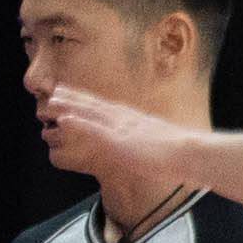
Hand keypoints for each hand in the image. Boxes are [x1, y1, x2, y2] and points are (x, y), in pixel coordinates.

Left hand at [40, 85, 202, 194]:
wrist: (190, 152)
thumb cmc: (181, 153)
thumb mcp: (161, 144)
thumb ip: (149, 143)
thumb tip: (147, 148)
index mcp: (136, 120)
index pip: (108, 107)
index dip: (90, 101)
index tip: (77, 94)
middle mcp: (127, 119)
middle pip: (95, 104)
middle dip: (75, 97)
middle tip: (57, 89)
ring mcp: (122, 127)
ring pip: (90, 112)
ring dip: (70, 105)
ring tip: (52, 99)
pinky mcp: (119, 140)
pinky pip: (93, 129)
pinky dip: (77, 122)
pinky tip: (63, 118)